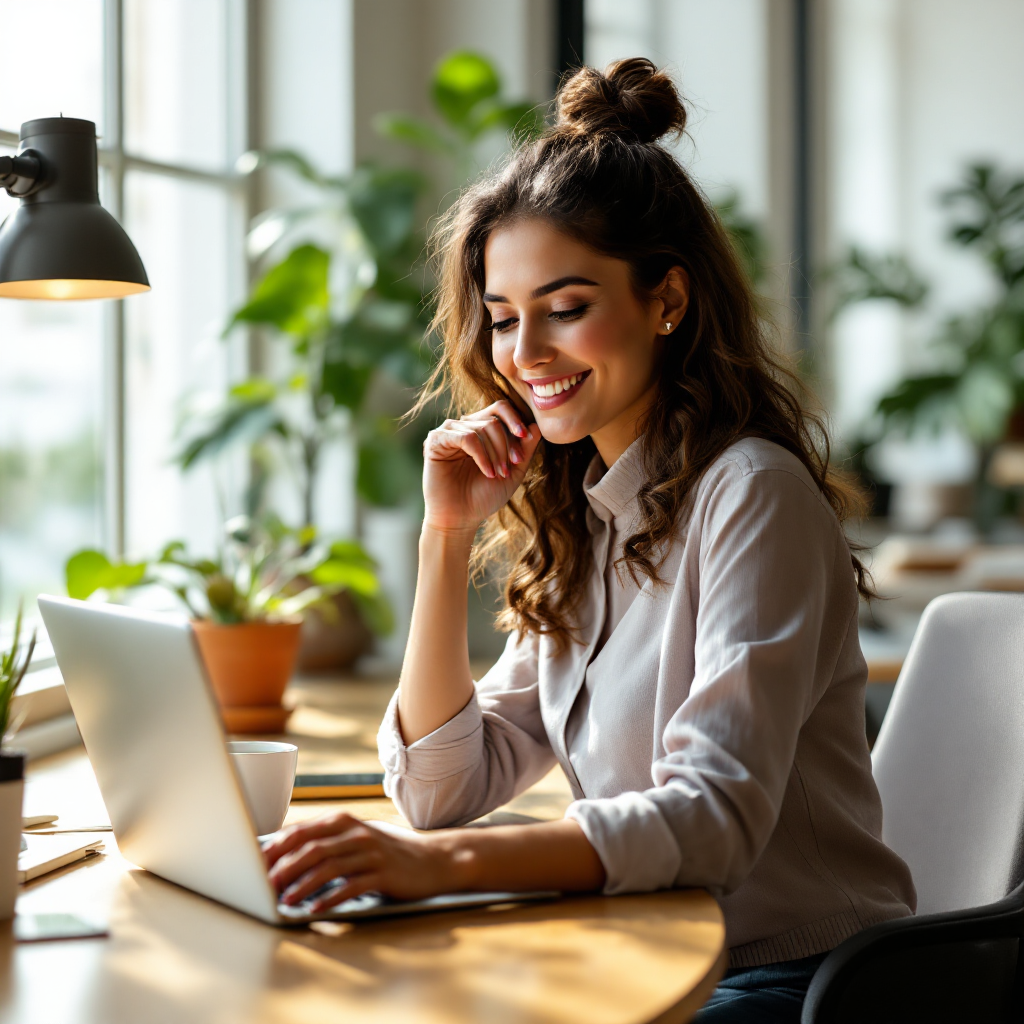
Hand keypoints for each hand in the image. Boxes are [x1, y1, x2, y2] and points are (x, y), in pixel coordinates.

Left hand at [263, 812, 456, 910]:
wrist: (433, 860)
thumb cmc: (387, 853)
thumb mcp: (356, 839)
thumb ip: (326, 842)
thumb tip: (284, 856)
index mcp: (344, 821)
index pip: (302, 831)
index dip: (276, 848)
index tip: (254, 865)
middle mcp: (356, 833)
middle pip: (312, 848)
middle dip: (284, 867)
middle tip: (264, 886)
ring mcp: (371, 852)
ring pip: (328, 867)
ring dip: (303, 885)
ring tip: (285, 901)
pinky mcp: (384, 873)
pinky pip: (352, 886)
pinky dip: (330, 898)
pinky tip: (315, 909)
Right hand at [422, 400, 540, 534]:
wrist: (461, 518)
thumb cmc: (484, 496)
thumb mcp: (513, 472)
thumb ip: (525, 449)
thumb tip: (536, 426)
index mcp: (480, 430)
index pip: (500, 409)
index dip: (516, 421)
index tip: (526, 438)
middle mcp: (464, 426)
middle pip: (494, 420)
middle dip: (507, 444)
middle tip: (511, 467)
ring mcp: (449, 432)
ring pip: (482, 428)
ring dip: (496, 453)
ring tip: (497, 475)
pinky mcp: (436, 440)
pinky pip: (467, 437)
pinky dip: (481, 455)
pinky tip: (487, 472)